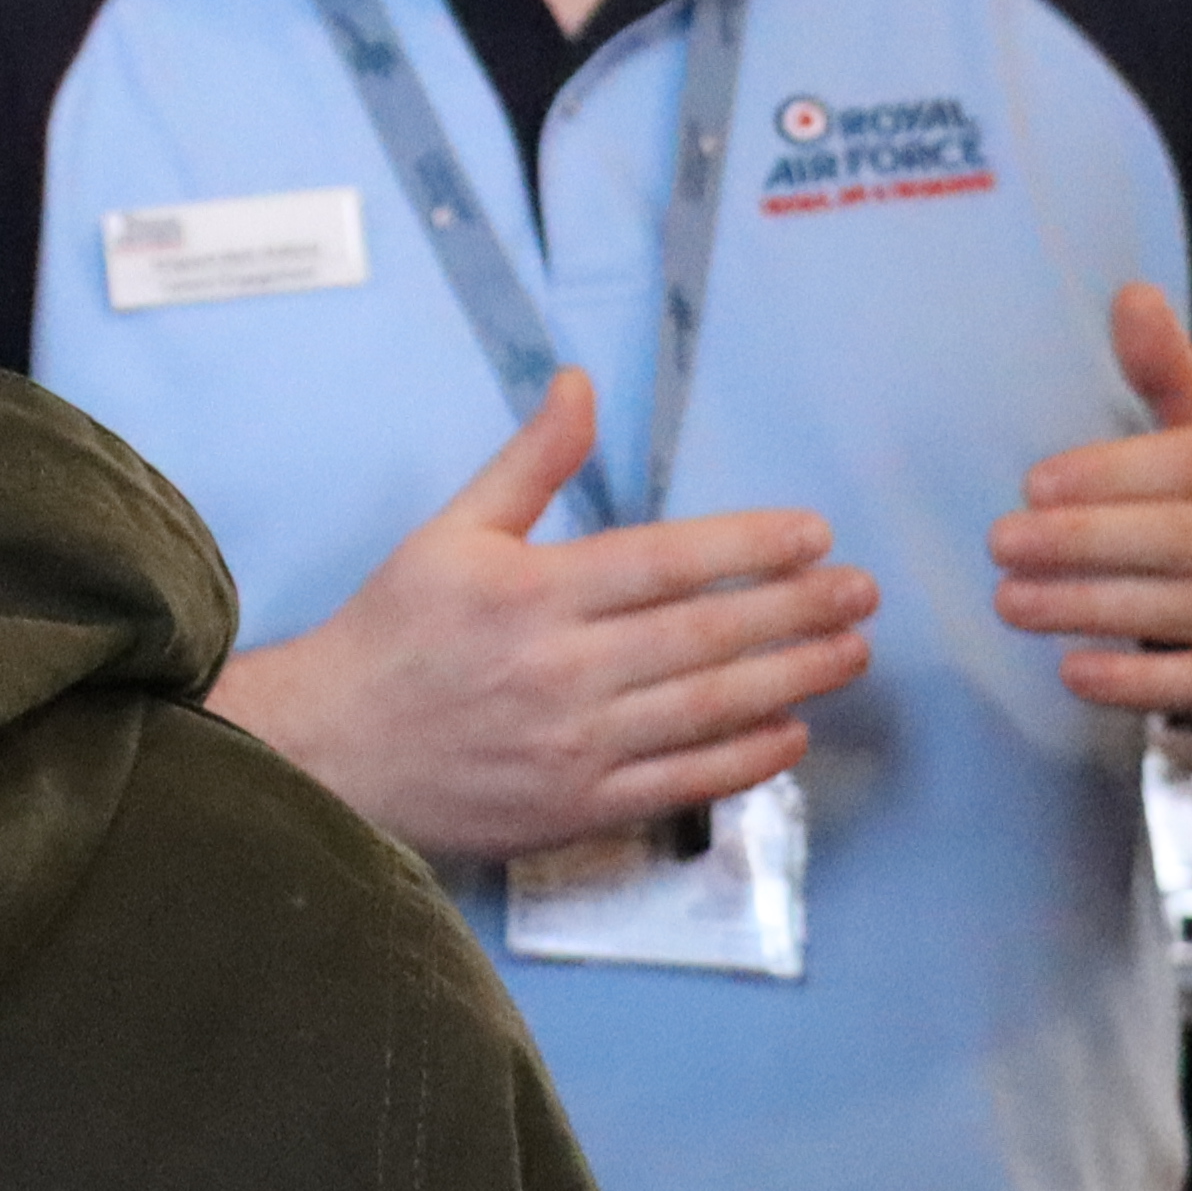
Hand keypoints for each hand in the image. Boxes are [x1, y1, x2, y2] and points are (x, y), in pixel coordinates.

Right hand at [211, 370, 876, 862]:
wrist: (328, 752)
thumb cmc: (393, 635)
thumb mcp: (450, 532)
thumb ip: (530, 463)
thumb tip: (579, 383)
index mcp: (532, 591)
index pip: (667, 560)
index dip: (750, 544)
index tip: (813, 534)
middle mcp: (561, 667)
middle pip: (705, 632)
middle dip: (797, 609)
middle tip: (862, 592)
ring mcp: (574, 744)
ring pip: (708, 707)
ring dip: (792, 678)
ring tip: (850, 653)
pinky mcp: (577, 807)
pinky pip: (682, 783)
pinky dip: (744, 760)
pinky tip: (791, 734)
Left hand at [994, 288, 1191, 744]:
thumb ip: (1174, 377)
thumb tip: (1129, 294)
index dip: (1114, 474)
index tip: (1034, 485)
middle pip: (1186, 539)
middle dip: (1087, 543)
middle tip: (1001, 544)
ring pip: (1189, 611)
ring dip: (1093, 609)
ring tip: (1010, 602)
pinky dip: (1141, 682)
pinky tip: (1074, 672)